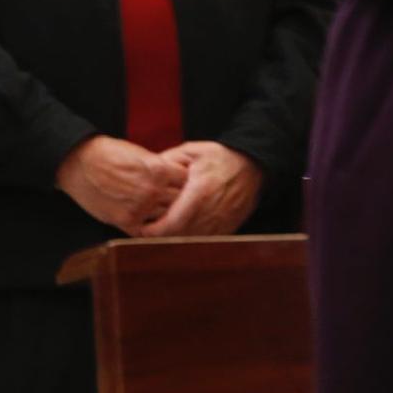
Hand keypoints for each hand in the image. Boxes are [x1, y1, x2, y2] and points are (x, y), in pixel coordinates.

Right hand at [54, 136, 188, 233]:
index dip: (183, 181)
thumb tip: (175, 178)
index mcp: (158, 170)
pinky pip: (148, 232)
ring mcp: (140, 208)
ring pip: (167, 217)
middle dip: (178, 199)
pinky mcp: (126, 222)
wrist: (79, 163)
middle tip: (173, 198)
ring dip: (166, 214)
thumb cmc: (108, 153)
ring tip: (161, 210)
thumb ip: (159, 168)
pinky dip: (150, 228)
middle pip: (180, 200)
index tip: (179, 183)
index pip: (186, 180)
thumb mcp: (139, 153)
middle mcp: (152, 190)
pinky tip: (148, 222)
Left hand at [135, 142, 264, 237]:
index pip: (173, 221)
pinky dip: (191, 240)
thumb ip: (168, 161)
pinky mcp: (227, 229)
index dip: (155, 231)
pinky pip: (205, 241)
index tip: (141, 230)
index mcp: (200, 192)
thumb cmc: (219, 158)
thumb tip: (148, 171)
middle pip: (180, 236)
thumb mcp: (192, 151)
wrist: (251, 167)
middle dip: (161, 238)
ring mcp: (221, 223)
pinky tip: (179, 235)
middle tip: (144, 234)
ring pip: (192, 241)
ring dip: (175, 241)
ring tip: (159, 235)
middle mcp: (211, 211)